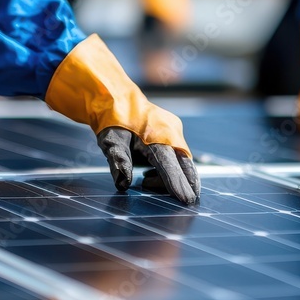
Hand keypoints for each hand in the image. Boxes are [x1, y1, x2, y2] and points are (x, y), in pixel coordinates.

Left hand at [45, 35, 200, 204]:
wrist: (117, 97)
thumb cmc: (113, 122)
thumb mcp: (110, 142)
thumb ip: (118, 162)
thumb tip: (123, 184)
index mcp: (156, 135)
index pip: (169, 165)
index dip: (177, 184)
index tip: (186, 200)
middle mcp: (171, 132)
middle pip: (185, 164)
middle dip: (189, 184)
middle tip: (189, 202)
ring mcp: (175, 130)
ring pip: (183, 160)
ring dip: (172, 176)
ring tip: (146, 181)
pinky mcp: (174, 131)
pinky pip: (178, 154)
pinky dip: (171, 168)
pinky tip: (151, 173)